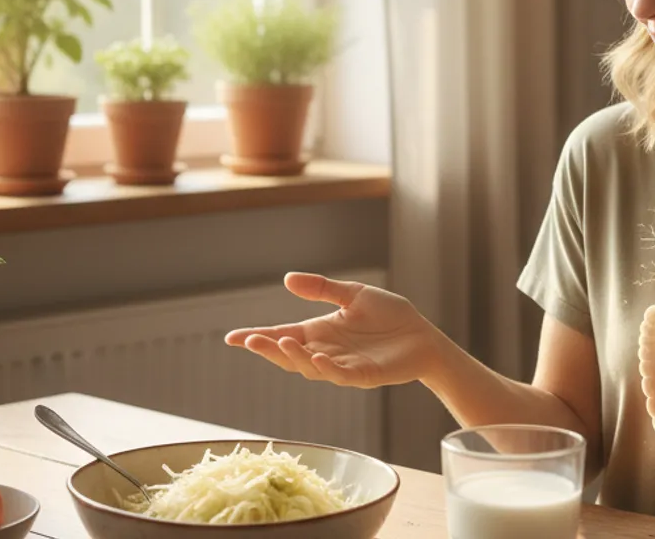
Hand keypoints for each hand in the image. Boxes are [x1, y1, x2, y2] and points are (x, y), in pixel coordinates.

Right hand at [224, 272, 444, 389]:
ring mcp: (342, 366)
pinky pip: (339, 374)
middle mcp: (325, 352)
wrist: (422, 336)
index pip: (282, 335)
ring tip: (279, 341)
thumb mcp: (353, 295)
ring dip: (293, 356)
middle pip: (288, 354)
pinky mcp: (362, 375)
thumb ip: (322, 289)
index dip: (257, 338)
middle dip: (267, 348)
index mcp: (319, 333)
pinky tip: (316, 357)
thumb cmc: (389, 317)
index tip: (232, 338)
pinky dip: (325, 368)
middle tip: (248, 340)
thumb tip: (286, 279)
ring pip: (309, 367)